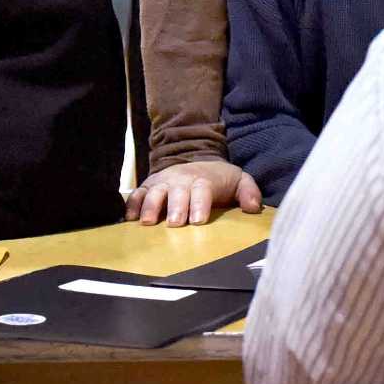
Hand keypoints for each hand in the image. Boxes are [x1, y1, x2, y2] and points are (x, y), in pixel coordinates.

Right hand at [125, 159, 261, 226]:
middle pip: (177, 192)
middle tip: (174, 223)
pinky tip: (130, 219)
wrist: (196, 160)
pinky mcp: (148, 186)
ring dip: (151, 206)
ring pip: (154, 192)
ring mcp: (162, 182)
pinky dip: (132, 204)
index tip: (198, 220)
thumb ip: (248, 192)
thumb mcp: (239, 180)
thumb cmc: (218, 179)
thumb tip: (253, 208)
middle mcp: (180, 180)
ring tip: (148, 222)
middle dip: (175, 207)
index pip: (202, 191)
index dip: (199, 204)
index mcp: (203, 181)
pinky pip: (137, 194)